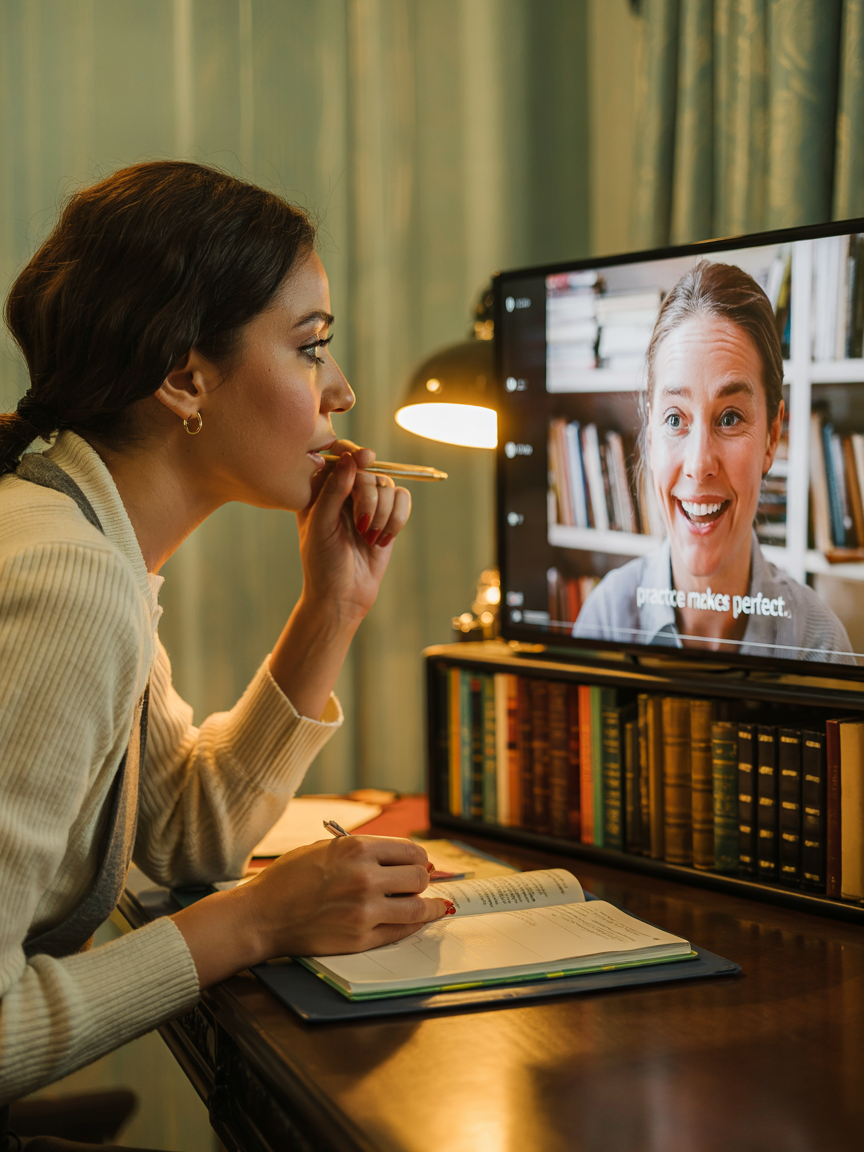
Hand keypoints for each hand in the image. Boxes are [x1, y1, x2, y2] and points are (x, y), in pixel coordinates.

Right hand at [244, 835, 448, 956]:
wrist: (262, 914)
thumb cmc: (289, 878)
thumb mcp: (326, 848)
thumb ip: (363, 851)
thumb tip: (401, 859)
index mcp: (356, 848)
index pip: (411, 851)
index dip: (419, 859)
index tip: (420, 864)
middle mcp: (365, 877)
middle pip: (419, 878)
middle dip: (422, 880)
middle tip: (420, 883)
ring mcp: (364, 910)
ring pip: (417, 906)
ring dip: (429, 906)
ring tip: (436, 906)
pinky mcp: (360, 938)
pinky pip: (402, 930)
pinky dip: (415, 924)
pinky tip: (419, 920)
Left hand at [295, 440, 411, 620]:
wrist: (343, 597)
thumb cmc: (322, 564)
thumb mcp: (321, 526)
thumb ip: (333, 491)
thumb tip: (350, 459)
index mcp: (319, 490)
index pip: (336, 455)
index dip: (352, 452)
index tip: (364, 459)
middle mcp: (344, 492)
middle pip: (368, 469)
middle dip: (369, 496)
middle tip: (362, 523)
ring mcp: (367, 503)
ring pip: (388, 484)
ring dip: (383, 512)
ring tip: (369, 537)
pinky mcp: (387, 516)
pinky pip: (403, 499)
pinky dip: (397, 519)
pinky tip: (382, 540)